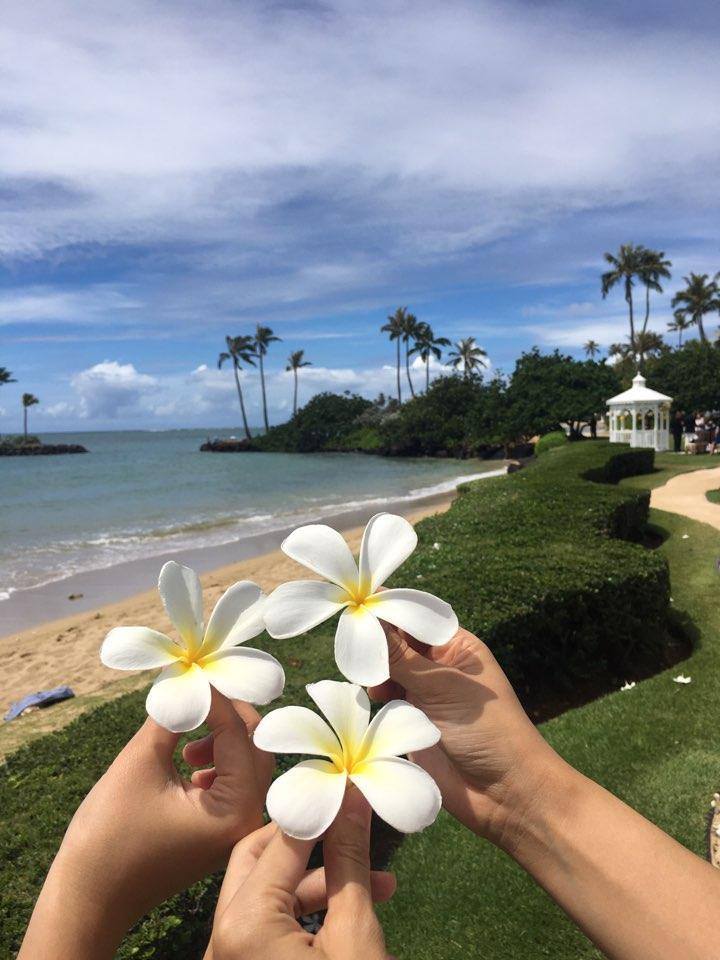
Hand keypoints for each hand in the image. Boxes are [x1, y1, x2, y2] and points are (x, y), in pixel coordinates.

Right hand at [19, 692, 272, 959]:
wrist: (90, 896)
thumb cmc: (109, 832)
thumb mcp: (142, 760)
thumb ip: (174, 714)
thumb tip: (191, 677)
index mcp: (236, 807)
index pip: (239, 733)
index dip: (215, 698)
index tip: (194, 673)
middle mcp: (249, 820)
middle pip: (257, 747)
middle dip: (228, 716)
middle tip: (196, 696)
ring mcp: (239, 829)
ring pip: (249, 763)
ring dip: (224, 740)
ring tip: (185, 742)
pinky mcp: (224, 831)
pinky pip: (237, 783)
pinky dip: (219, 762)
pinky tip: (188, 759)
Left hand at [209, 787, 393, 959]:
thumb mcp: (355, 933)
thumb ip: (349, 860)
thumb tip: (352, 796)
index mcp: (243, 925)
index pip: (281, 843)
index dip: (318, 810)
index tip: (346, 788)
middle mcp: (221, 940)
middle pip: (258, 861)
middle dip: (310, 842)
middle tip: (347, 825)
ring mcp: (228, 958)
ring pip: (265, 896)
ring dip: (315, 882)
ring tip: (376, 881)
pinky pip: (264, 926)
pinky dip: (302, 913)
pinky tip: (349, 908)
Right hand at [369, 624, 564, 844]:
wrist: (504, 794)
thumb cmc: (487, 730)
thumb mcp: (442, 687)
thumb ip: (401, 657)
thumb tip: (370, 622)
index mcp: (456, 647)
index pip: (416, 620)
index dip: (389, 615)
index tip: (359, 611)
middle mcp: (439, 668)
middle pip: (398, 646)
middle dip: (378, 647)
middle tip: (358, 651)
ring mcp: (425, 697)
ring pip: (388, 674)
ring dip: (376, 675)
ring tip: (371, 683)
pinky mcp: (412, 725)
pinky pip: (386, 704)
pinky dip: (375, 700)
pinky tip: (370, 701)